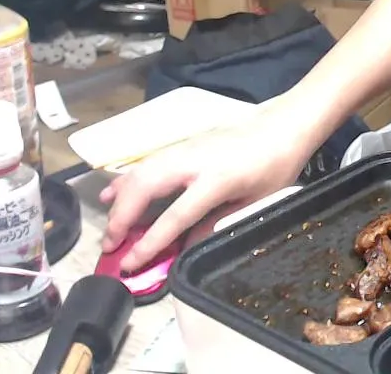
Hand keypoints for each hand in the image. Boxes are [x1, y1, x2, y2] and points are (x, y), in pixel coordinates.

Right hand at [100, 93, 323, 271]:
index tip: (129, 264)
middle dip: (121, 219)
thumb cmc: (274, 167)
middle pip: (145, 189)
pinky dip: (127, 178)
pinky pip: (147, 162)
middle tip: (110, 246)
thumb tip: (186, 246)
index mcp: (216, 180)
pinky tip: (113, 192)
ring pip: (140, 172)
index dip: (149, 243)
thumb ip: (218, 224)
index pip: (175, 217)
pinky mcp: (182, 144)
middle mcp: (193, 161)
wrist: (282, 126)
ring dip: (119, 200)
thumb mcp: (255, 203)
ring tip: (109, 226)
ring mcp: (185, 149)